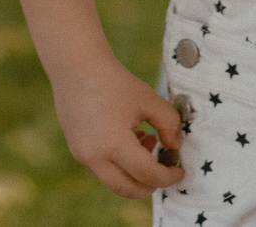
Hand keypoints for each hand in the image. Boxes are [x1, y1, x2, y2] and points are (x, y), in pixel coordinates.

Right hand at [51, 60, 186, 197]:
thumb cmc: (114, 80)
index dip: (168, 176)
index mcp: (113, 144)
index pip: (147, 174)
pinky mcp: (77, 150)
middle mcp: (93, 156)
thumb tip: (174, 146)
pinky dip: (120, 164)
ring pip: (114, 181)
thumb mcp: (149, 99)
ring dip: (135, 173)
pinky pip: (102, 169)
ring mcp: (82, 155)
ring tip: (147, 141)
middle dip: (151, 185)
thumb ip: (169, 124)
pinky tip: (129, 138)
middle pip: (128, 190)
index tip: (180, 170)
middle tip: (165, 168)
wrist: (76, 65)